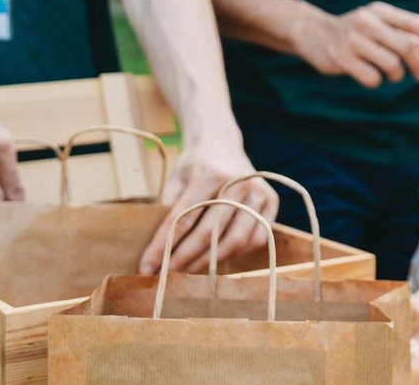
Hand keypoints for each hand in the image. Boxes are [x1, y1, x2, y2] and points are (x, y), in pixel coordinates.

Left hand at [138, 142, 278, 274]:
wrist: (222, 143)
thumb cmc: (195, 165)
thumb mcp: (176, 179)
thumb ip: (169, 210)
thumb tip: (157, 252)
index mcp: (211, 173)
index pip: (183, 218)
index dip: (162, 246)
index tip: (146, 267)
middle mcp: (239, 182)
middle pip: (209, 234)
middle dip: (184, 259)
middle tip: (167, 276)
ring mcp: (259, 192)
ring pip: (235, 241)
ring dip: (210, 262)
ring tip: (190, 271)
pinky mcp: (271, 201)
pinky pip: (257, 239)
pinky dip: (237, 253)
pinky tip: (220, 257)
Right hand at [292, 2, 418, 86]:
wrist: (312, 32)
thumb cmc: (356, 31)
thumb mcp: (381, 27)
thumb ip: (410, 36)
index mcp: (380, 11)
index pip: (414, 23)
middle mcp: (367, 22)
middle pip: (406, 46)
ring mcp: (353, 40)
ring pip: (391, 64)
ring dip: (396, 75)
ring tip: (391, 74)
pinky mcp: (341, 58)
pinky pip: (372, 78)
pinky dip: (377, 81)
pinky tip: (371, 76)